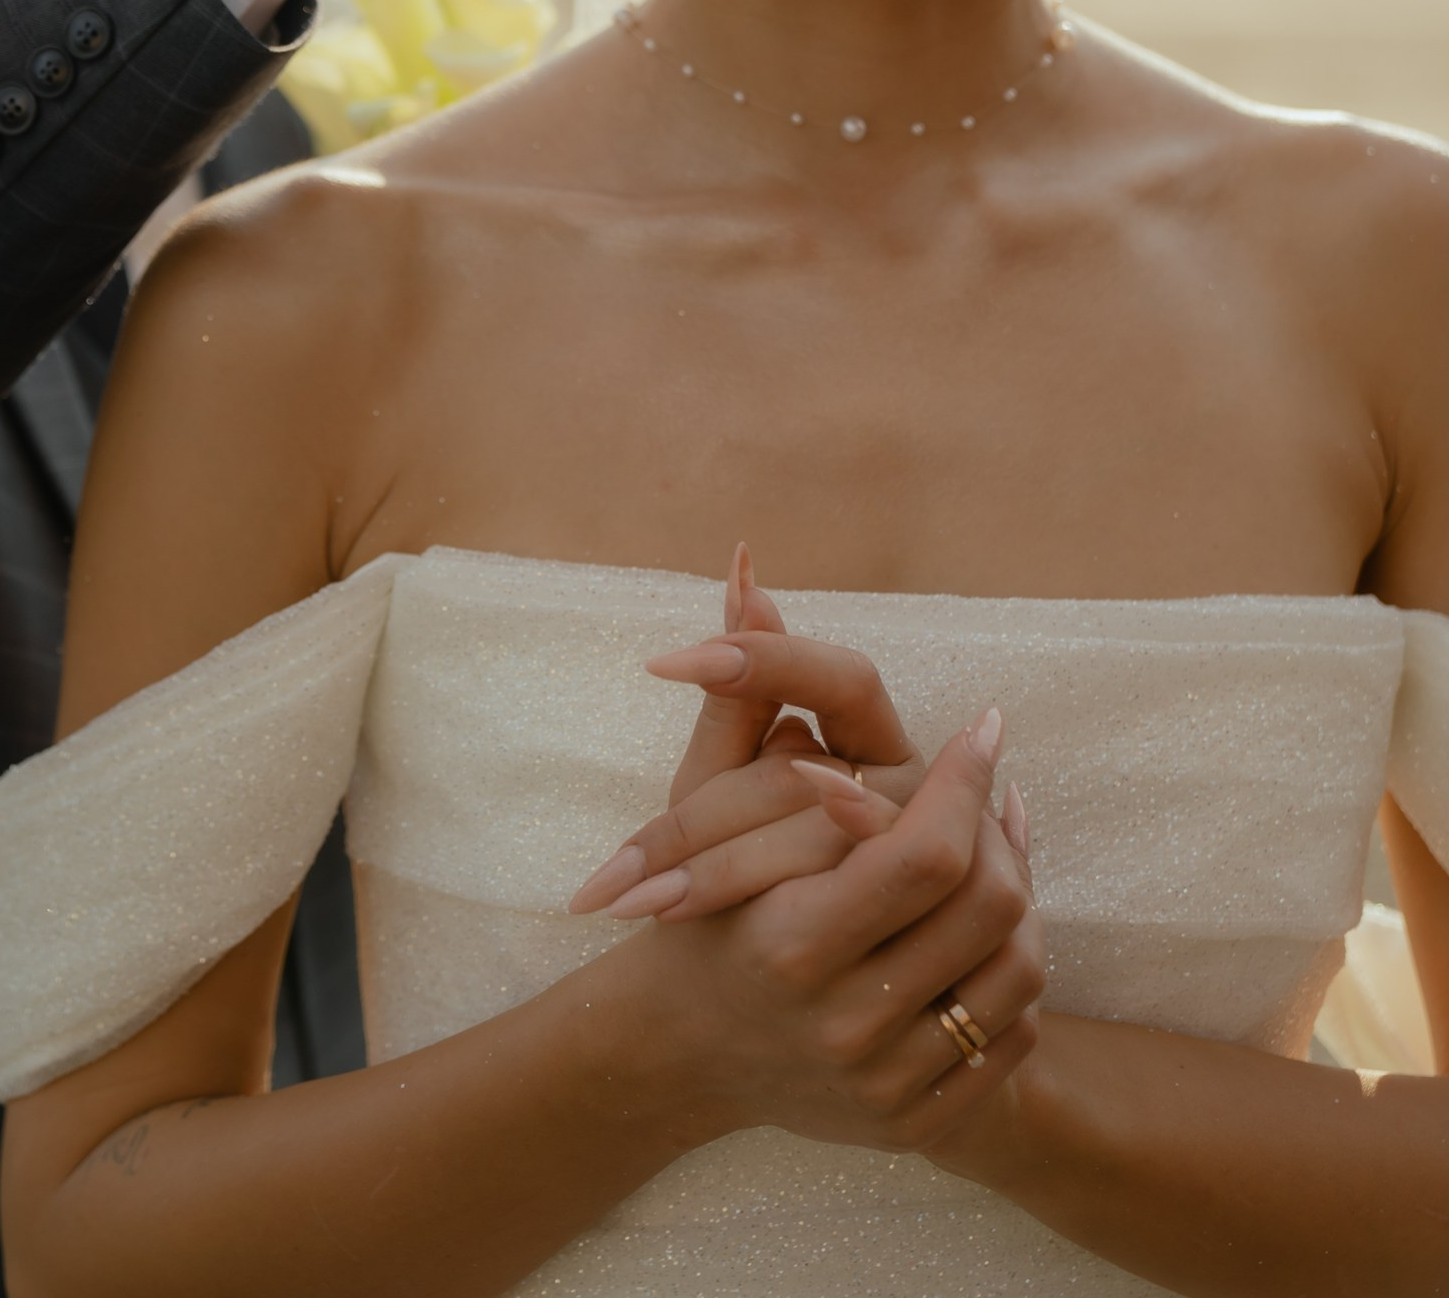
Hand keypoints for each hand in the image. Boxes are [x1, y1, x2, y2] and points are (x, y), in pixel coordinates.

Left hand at [570, 544, 924, 921]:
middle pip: (793, 777)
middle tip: (614, 837)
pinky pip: (818, 902)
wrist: (770, 971)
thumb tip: (744, 569)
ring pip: (804, 843)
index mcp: (869, 728)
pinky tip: (665, 909)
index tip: (662, 661)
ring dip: (704, 865)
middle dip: (695, 816)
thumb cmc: (745, 854)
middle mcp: (904, 785)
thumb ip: (735, 690)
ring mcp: (910, 855)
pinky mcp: (899, 921)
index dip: (764, 659)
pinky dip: (732, 899)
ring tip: (622, 890)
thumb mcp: (725, 775)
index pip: (837, 675)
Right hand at [606, 701, 1044, 1157]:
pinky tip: (983, 925)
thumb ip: (738, 698)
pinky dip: (1011, 971)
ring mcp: (886, 1083)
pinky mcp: (919, 1124)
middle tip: (990, 784)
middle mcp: (842, 1023)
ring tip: (995, 845)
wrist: (683, 1051)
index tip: (983, 727)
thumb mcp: (700, 805)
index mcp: (789, 941)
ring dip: (1019, 895)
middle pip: (986, 906)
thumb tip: (750, 578)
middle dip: (999, 830)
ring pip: (1018, 971)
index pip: (925, 854)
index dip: (967, 780)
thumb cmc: (695, 912)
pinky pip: (1015, 1036)